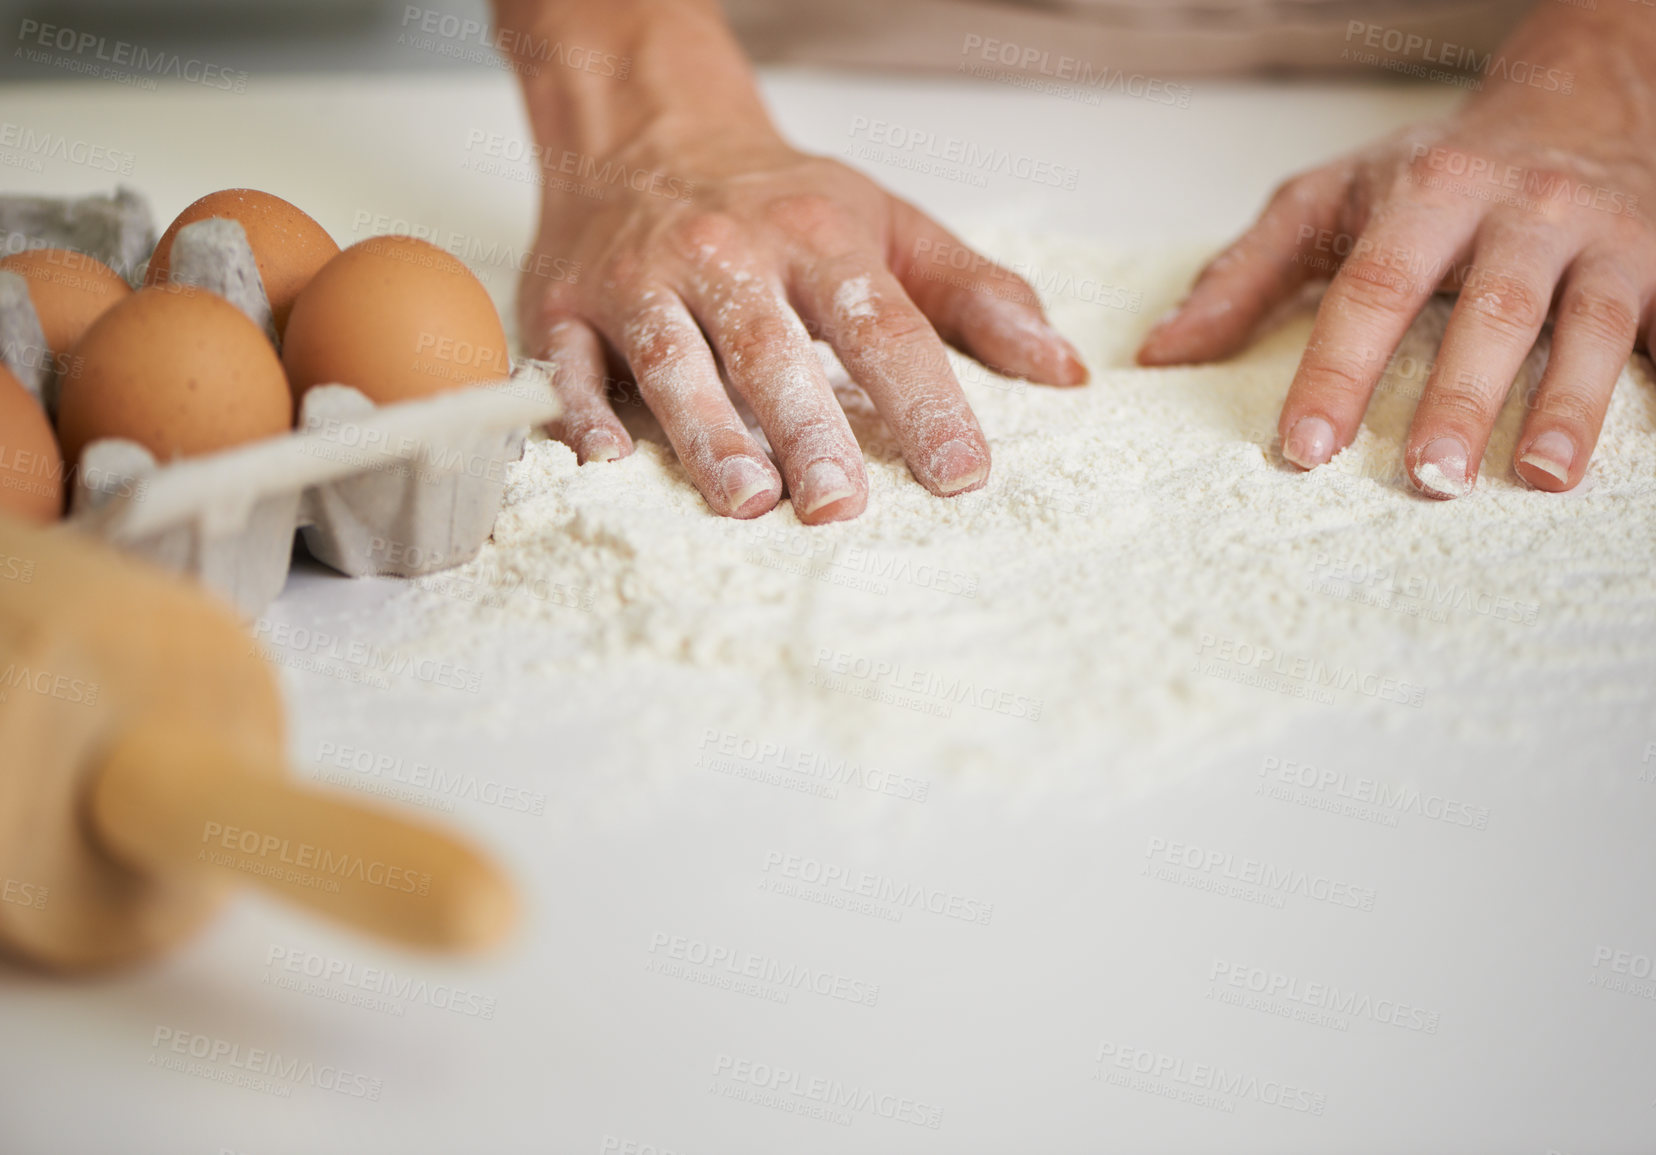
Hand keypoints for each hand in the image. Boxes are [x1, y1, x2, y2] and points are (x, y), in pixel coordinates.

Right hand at [520, 127, 1085, 522]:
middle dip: (809, 430)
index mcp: (815, 238)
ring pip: (676, 361)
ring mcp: (641, 280)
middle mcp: (727, 257)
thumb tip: (1061, 369)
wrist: (647, 127)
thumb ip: (975, 295)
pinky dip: (582, 413)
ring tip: (747, 501)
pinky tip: (608, 462)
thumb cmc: (777, 199)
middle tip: (840, 505)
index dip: (925, 400)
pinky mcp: (567, 305)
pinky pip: (570, 362)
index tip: (962, 472)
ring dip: (708, 434)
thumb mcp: (887, 223)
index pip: (881, 326)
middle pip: (774, 352)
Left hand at [1137, 102, 1655, 497]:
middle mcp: (1524, 211)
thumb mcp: (1331, 200)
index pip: (1375, 289)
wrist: (1588, 101)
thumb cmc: (1443, 172)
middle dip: (1460, 396)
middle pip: (1490, 311)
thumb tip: (1160, 352)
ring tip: (1543, 478)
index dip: (1338, 369)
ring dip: (1574, 404)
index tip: (1304, 447)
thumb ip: (1246, 275)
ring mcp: (1606, 242)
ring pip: (1594, 325)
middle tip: (1430, 478)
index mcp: (1430, 195)